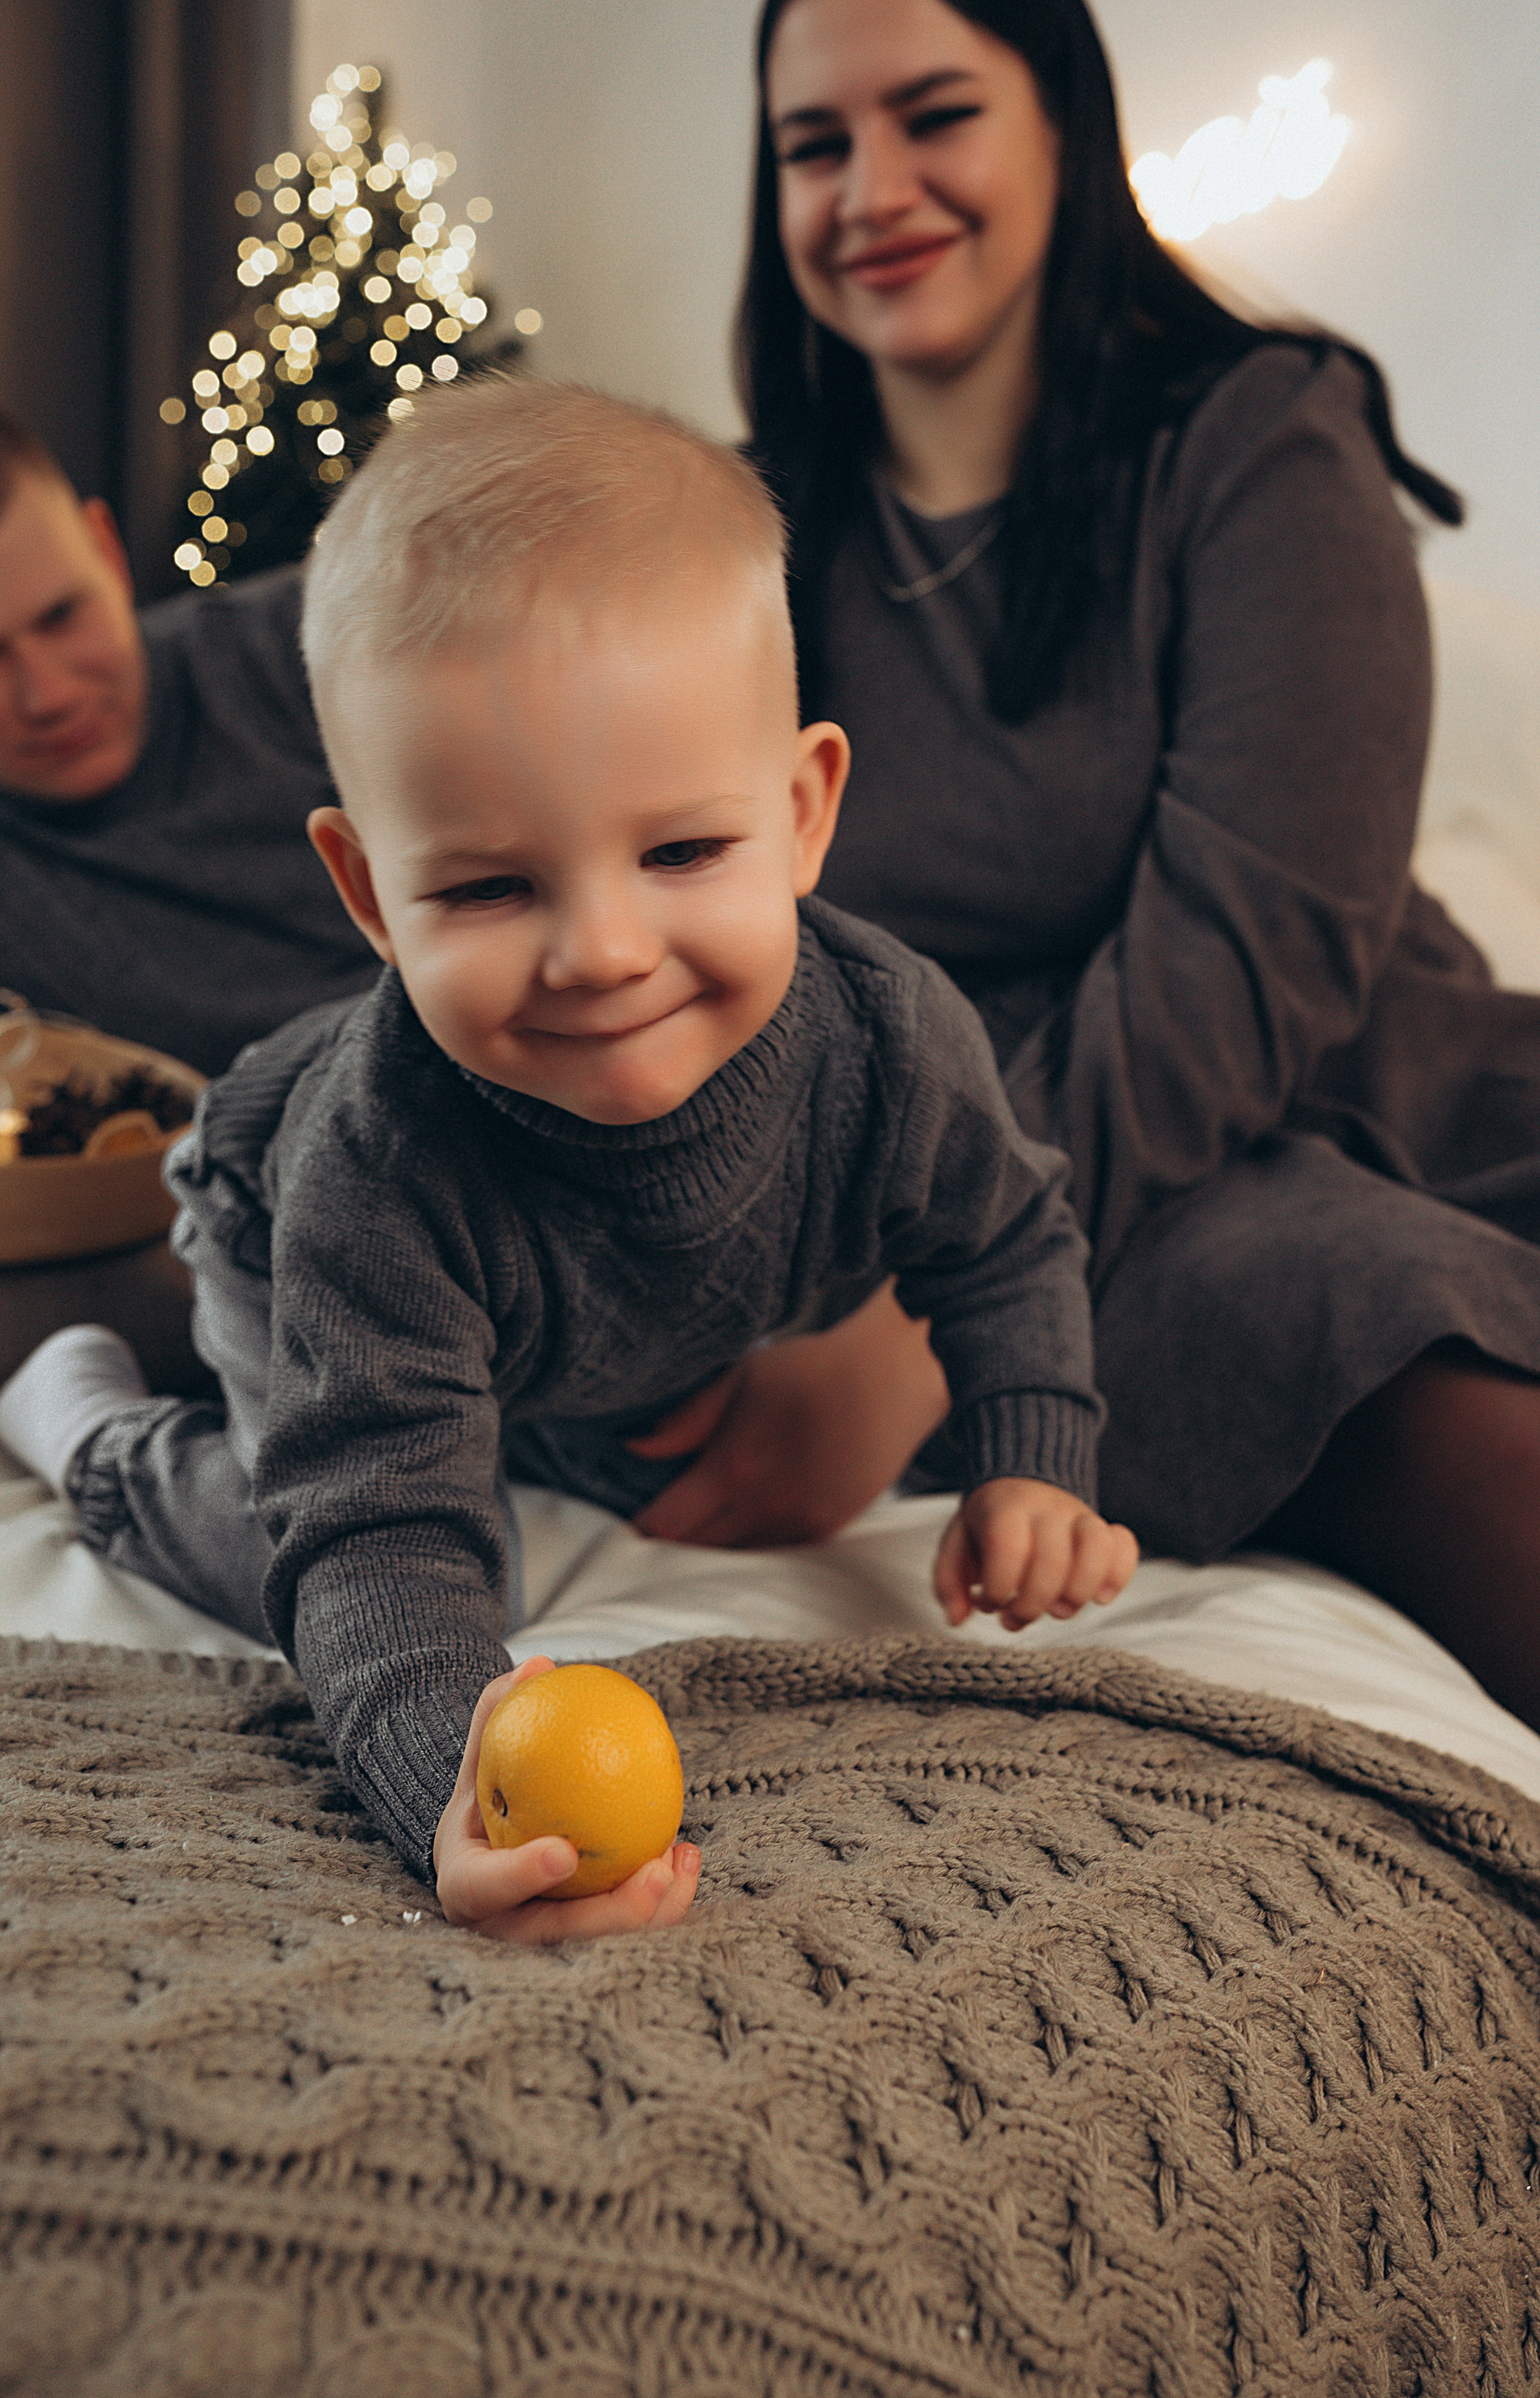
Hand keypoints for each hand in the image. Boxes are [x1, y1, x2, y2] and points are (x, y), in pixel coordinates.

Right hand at [433, 1657, 700, 1942]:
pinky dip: (664, 1899)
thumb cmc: (487, 1795)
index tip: (564, 1850)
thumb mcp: (483, 1757)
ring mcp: (547, 1943)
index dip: (522, 1876)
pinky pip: (629, 1928)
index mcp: (468, 1887)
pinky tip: (687, 1854)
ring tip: (679, 1858)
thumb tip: (539, 1665)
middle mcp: (505, 1929)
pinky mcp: (585, 1944)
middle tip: (654, 1871)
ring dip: (650, 1910)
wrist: (488, 1852)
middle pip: (558, 1933)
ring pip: (604, 1942)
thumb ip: (501, 1712)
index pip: (487, 1887)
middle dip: (612, 1913)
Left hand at [627, 1279, 949, 1548]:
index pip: (668, 1525)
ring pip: (738, 1556)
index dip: (644, 1526)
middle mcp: (766, 1506)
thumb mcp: (740, 1377)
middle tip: (670, 1515)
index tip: (639, 1516)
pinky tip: (754, 1511)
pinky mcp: (829, 1529)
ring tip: (711, 1513)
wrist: (894, 1377)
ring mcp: (801, 1522)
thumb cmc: (812, 1369)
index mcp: (734, 1467)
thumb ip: (686, 1419)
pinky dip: (756, 1539)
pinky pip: (776, 1549)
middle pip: (698, 1550)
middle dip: (677, 1538)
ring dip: (718, 1542)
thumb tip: (636, 1447)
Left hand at [934, 1478, 1138, 1630]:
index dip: (998, 1589)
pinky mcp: (1103, 1529)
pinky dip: (1118, 1575)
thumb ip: (948, 1582)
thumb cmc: (988, 1522)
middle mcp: (1046, 1510)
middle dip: (1032, 1604)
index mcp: (1005, 1510)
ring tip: (1057, 1610)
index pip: (1009, 1550)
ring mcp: (1078, 1517)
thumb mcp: (956, 1544)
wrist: (1019, 1481)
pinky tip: (1100, 1597)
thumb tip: (957, 1618)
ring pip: (1096, 1547)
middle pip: (1052, 1559)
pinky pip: (1124, 1546)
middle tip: (1016, 1617)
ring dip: (1077, 1592)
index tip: (989, 1603)